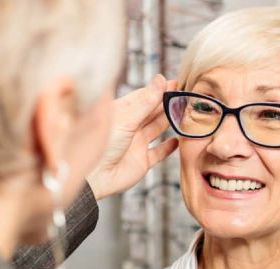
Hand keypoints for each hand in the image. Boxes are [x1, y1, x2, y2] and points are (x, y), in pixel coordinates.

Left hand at [86, 75, 178, 200]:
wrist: (95, 177)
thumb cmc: (102, 145)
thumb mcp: (126, 118)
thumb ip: (146, 101)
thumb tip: (160, 79)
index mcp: (122, 112)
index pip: (143, 96)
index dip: (159, 89)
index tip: (175, 83)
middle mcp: (129, 126)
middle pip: (152, 111)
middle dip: (167, 103)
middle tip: (185, 95)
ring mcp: (136, 144)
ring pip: (157, 129)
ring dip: (169, 121)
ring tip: (184, 113)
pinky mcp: (141, 161)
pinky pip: (158, 153)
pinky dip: (168, 147)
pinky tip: (177, 140)